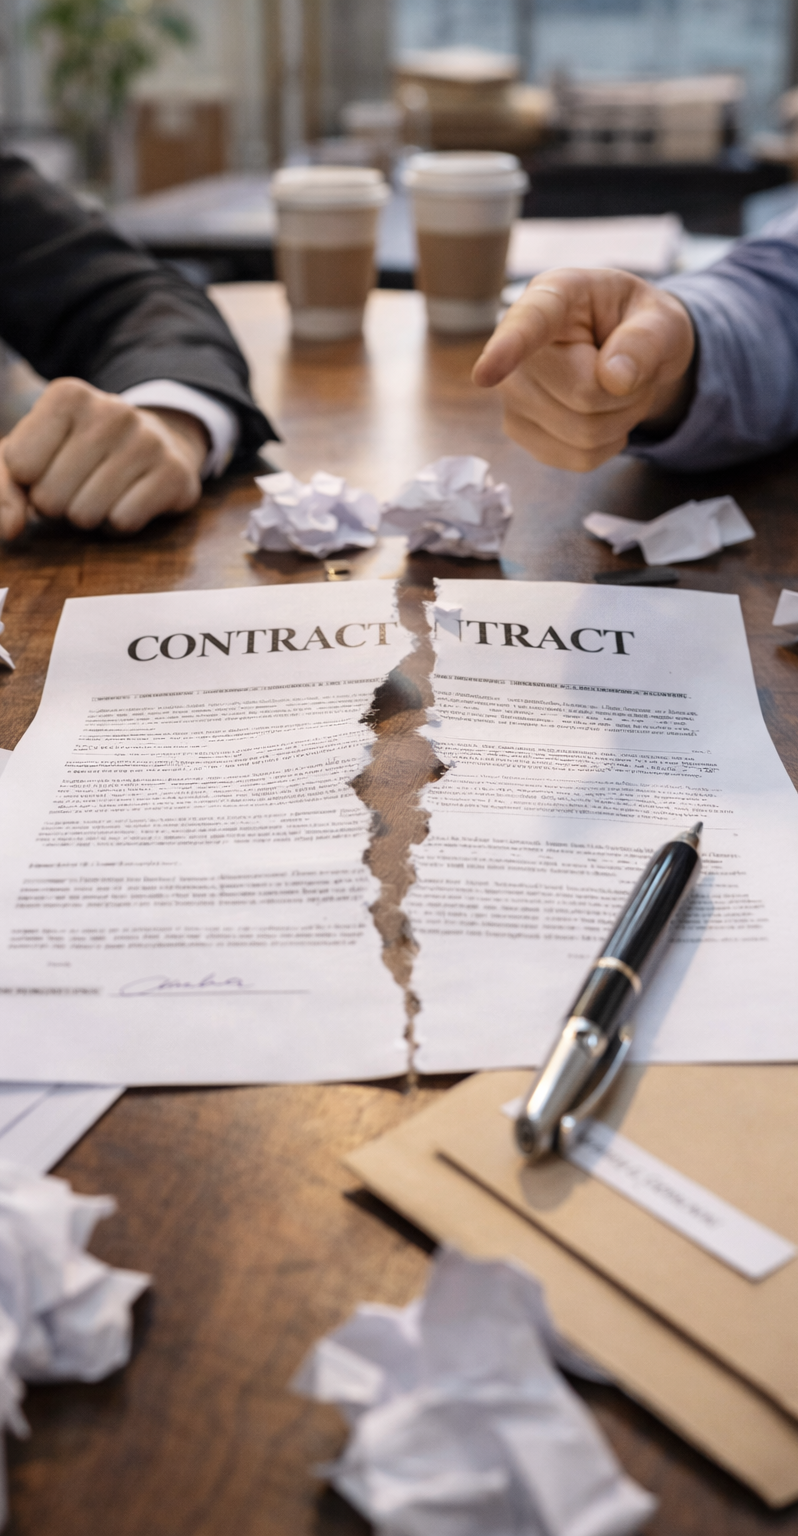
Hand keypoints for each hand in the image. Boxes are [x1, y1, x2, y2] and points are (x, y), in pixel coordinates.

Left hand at [0, 377, 207, 538]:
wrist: (156, 443)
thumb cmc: (79, 454)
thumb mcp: (31, 456)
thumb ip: (3, 488)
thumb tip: (10, 528)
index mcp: (68, 395)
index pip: (20, 466)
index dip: (30, 480)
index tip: (51, 465)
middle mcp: (112, 410)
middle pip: (51, 497)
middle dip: (59, 504)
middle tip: (78, 485)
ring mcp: (148, 442)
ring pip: (86, 514)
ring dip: (88, 517)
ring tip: (103, 493)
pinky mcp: (175, 475)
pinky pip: (123, 523)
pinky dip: (118, 525)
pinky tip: (128, 501)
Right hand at [472, 268, 695, 471]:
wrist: (629, 354)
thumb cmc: (639, 324)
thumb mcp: (662, 318)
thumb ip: (647, 340)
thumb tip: (615, 380)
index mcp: (554, 296)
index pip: (528, 323)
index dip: (506, 349)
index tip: (484, 374)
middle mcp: (521, 346)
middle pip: (582, 395)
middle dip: (625, 393)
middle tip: (630, 369)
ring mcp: (513, 393)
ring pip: (582, 434)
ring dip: (619, 420)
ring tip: (617, 388)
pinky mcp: (521, 430)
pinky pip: (578, 457)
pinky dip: (607, 444)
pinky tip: (602, 414)